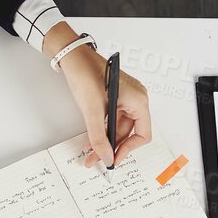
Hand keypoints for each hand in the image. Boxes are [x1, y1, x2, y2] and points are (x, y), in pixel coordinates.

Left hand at [49, 27, 152, 168]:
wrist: (74, 58)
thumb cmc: (87, 75)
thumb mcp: (92, 112)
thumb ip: (99, 138)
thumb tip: (105, 157)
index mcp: (139, 101)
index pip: (143, 134)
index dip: (128, 150)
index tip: (113, 159)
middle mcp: (136, 100)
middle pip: (129, 133)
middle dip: (112, 147)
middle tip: (96, 159)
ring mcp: (126, 98)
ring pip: (119, 127)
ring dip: (105, 140)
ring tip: (91, 152)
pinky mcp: (116, 98)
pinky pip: (113, 119)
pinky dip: (103, 130)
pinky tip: (92, 139)